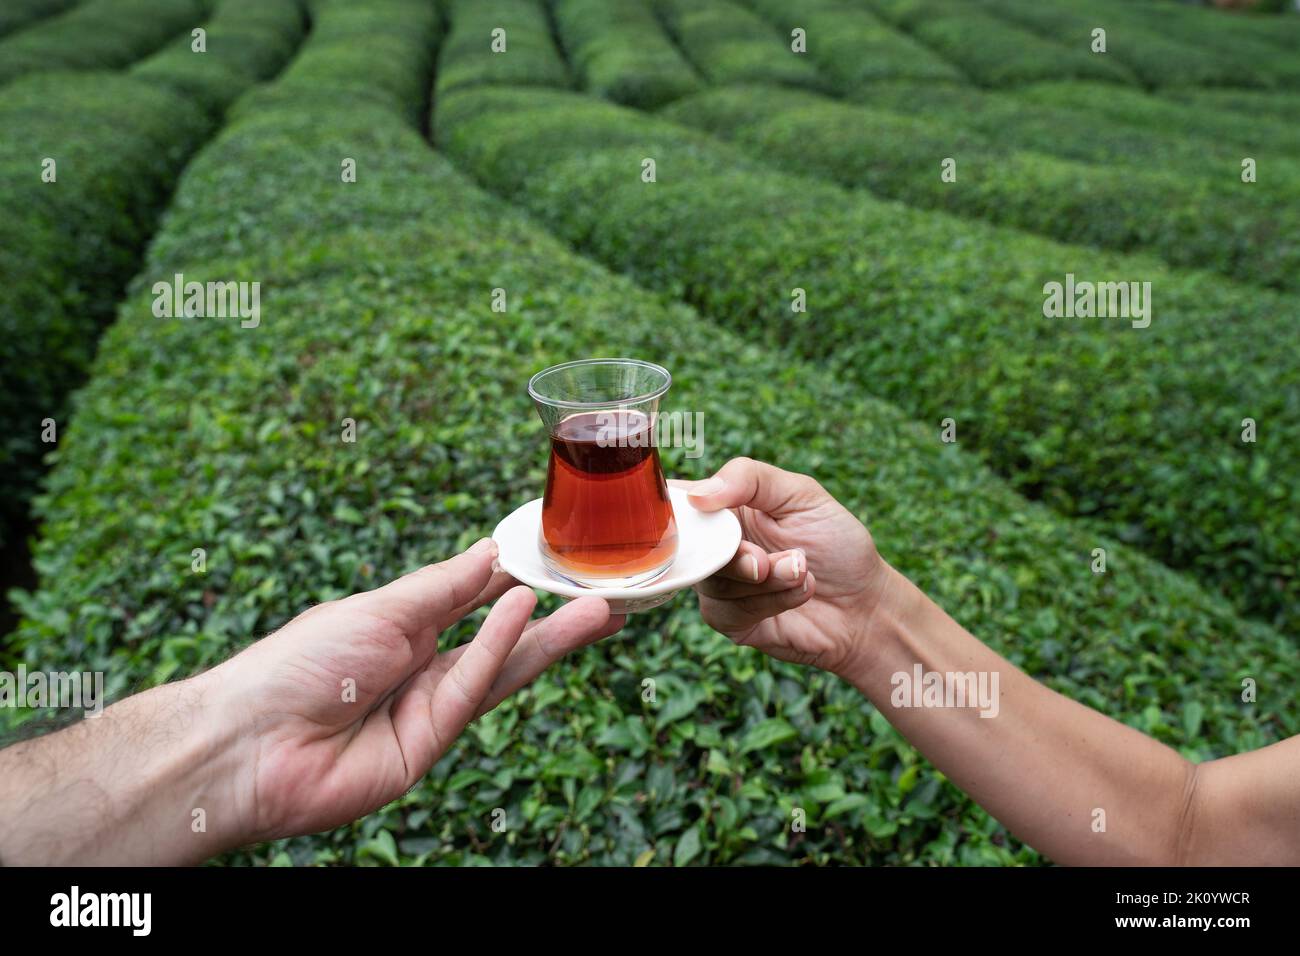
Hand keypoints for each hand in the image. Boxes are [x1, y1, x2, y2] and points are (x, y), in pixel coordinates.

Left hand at [210, 538, 623, 844]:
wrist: (248, 743)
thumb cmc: (297, 663)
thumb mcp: (378, 608)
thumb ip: (442, 588)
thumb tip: (491, 553)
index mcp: (399, 630)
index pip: (470, 599)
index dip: (514, 579)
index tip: (560, 557)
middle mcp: (419, 669)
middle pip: (498, 639)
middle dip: (553, 617)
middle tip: (606, 594)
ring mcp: (426, 711)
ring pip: (501, 667)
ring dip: (551, 636)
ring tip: (603, 608)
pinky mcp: (429, 746)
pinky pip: (471, 688)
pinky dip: (499, 647)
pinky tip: (528, 610)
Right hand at [676, 458, 890, 677]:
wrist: (866, 605)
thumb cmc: (837, 544)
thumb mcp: (802, 495)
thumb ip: (750, 479)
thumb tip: (698, 493)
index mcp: (726, 507)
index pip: (678, 499)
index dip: (678, 505)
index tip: (704, 512)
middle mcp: (715, 545)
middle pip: (688, 544)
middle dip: (734, 553)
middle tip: (766, 560)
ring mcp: (719, 584)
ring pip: (711, 580)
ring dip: (766, 578)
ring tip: (803, 571)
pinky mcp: (730, 621)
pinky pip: (726, 611)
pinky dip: (769, 601)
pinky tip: (800, 594)